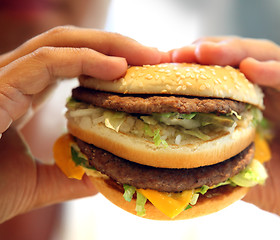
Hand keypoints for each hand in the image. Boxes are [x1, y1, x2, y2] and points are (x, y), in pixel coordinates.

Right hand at [0, 26, 169, 222]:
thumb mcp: (37, 183)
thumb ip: (70, 175)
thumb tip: (105, 176)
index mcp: (25, 92)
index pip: (74, 62)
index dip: (112, 61)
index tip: (147, 70)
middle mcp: (15, 77)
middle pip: (73, 44)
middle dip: (118, 45)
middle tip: (158, 56)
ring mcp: (3, 77)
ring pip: (61, 43)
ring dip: (109, 45)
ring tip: (148, 57)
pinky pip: (45, 61)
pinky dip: (84, 59)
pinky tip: (118, 68)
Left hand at [172, 37, 279, 238]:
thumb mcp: (260, 185)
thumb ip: (232, 172)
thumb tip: (187, 170)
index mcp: (256, 115)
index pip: (221, 86)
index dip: (193, 79)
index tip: (161, 77)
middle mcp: (276, 98)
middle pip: (238, 65)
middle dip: (206, 57)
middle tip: (175, 55)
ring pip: (267, 60)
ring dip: (233, 52)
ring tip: (203, 52)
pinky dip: (278, 71)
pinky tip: (252, 67)